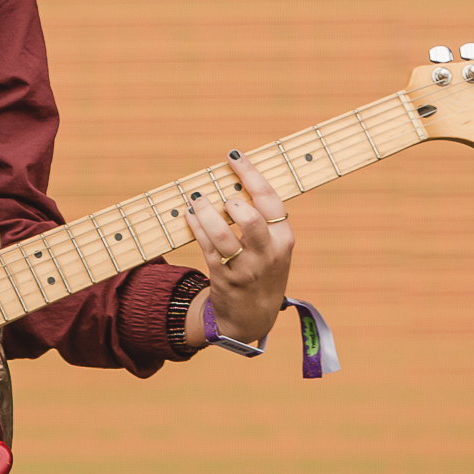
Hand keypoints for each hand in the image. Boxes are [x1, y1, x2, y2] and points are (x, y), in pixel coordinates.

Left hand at [184, 151, 294, 347]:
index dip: (251, 174)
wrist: (253, 317)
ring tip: (197, 199)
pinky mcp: (223, 278)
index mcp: (283, 240)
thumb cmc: (262, 271)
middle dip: (233, 201)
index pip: (270, 200)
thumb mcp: (273, 248)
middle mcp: (267, 254)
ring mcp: (245, 268)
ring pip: (223, 234)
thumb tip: (235, 179)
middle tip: (224, 197)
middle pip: (251, 219)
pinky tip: (189, 215)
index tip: (234, 155)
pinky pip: (206, 247)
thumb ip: (262, 220)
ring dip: (206, 212)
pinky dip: (195, 227)